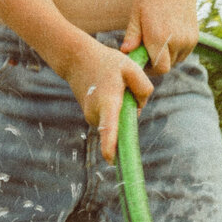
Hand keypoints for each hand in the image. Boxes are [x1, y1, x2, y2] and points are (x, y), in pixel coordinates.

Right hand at [64, 36, 153, 162]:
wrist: (78, 60)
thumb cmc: (106, 62)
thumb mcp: (130, 67)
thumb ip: (143, 87)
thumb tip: (139, 107)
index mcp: (107, 103)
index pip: (109, 128)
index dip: (110, 145)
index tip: (111, 161)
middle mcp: (96, 114)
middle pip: (124, 124)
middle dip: (131, 110)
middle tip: (123, 86)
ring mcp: (92, 118)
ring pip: (119, 120)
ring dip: (123, 107)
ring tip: (113, 86)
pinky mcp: (91, 118)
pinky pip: (112, 118)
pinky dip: (116, 107)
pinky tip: (108, 91)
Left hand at [120, 0, 200, 73]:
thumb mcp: (137, 12)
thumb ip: (132, 35)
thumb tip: (125, 52)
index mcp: (159, 38)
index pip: (158, 69)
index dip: (149, 68)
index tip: (140, 59)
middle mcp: (176, 42)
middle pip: (166, 66)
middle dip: (155, 62)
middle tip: (145, 49)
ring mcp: (187, 41)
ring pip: (175, 61)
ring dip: (165, 56)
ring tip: (156, 40)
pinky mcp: (194, 38)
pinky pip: (183, 53)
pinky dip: (174, 51)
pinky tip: (167, 36)